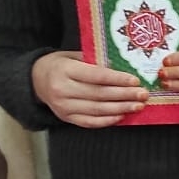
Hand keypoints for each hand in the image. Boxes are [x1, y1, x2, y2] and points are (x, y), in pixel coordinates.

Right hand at [32, 50, 146, 127]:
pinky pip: (90, 122)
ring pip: (97, 110)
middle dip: (124, 95)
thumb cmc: (60, 65)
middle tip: (142, 94)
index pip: (96, 76)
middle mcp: (62, 89)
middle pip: (99, 94)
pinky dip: (107, 120)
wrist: (35, 80)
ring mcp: (63, 106)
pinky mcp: (66, 118)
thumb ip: (94, 61)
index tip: (135, 80)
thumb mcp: (72, 56)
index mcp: (65, 70)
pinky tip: (122, 116)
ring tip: (138, 106)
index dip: (117, 79)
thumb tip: (123, 67)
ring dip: (121, 109)